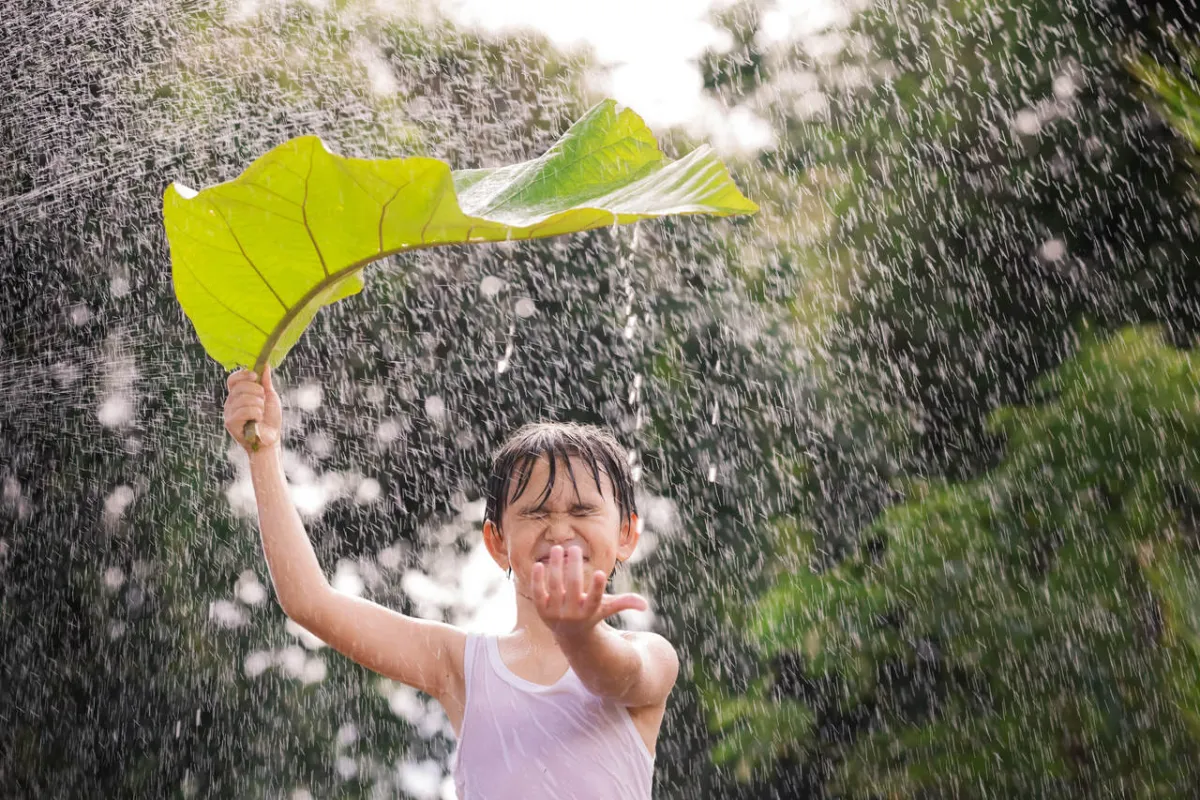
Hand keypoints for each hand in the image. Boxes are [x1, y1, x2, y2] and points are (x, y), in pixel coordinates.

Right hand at [224, 365, 281, 453]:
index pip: (232, 379)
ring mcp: (229, 413)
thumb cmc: (270, 419)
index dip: (243, 375)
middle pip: (240, 386)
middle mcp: (230, 403)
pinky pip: (245, 410)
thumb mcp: (269, 397)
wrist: (271, 439)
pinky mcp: (230, 423)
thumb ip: (265, 382)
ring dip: (259, 405)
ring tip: (260, 414)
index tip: (255, 376)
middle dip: (257, 391)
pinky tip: (257, 420)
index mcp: (237, 395)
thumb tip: (265, 365)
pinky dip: (256, 414)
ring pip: (245, 398)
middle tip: (262, 401)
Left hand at [531, 545, 647, 639]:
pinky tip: (539, 564)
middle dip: (573, 566)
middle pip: (573, 587)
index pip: (594, 599)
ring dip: (555, 566)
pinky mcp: (541, 610)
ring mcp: (555, 612)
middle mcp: (572, 614)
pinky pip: (538, 592)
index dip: (596, 587)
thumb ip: (624, 603)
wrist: (569, 634)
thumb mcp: (607, 607)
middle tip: (575, 548)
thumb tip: (645, 605)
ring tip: (557, 548)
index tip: (599, 572)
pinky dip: (538, 579)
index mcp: (590, 612)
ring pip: (555, 586)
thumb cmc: (591, 613)